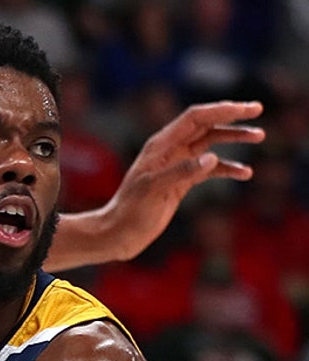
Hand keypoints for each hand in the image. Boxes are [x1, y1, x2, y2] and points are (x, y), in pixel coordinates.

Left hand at [104, 100, 264, 260]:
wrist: (119, 233)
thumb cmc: (131, 211)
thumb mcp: (154, 190)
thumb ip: (182, 172)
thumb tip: (213, 157)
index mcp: (161, 145)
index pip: (195, 118)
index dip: (221, 110)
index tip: (246, 109)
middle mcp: (170, 151)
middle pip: (205, 125)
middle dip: (232, 116)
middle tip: (258, 110)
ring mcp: (176, 166)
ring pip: (210, 144)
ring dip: (234, 138)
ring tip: (260, 136)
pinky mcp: (181, 183)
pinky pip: (209, 169)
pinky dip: (227, 168)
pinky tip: (244, 173)